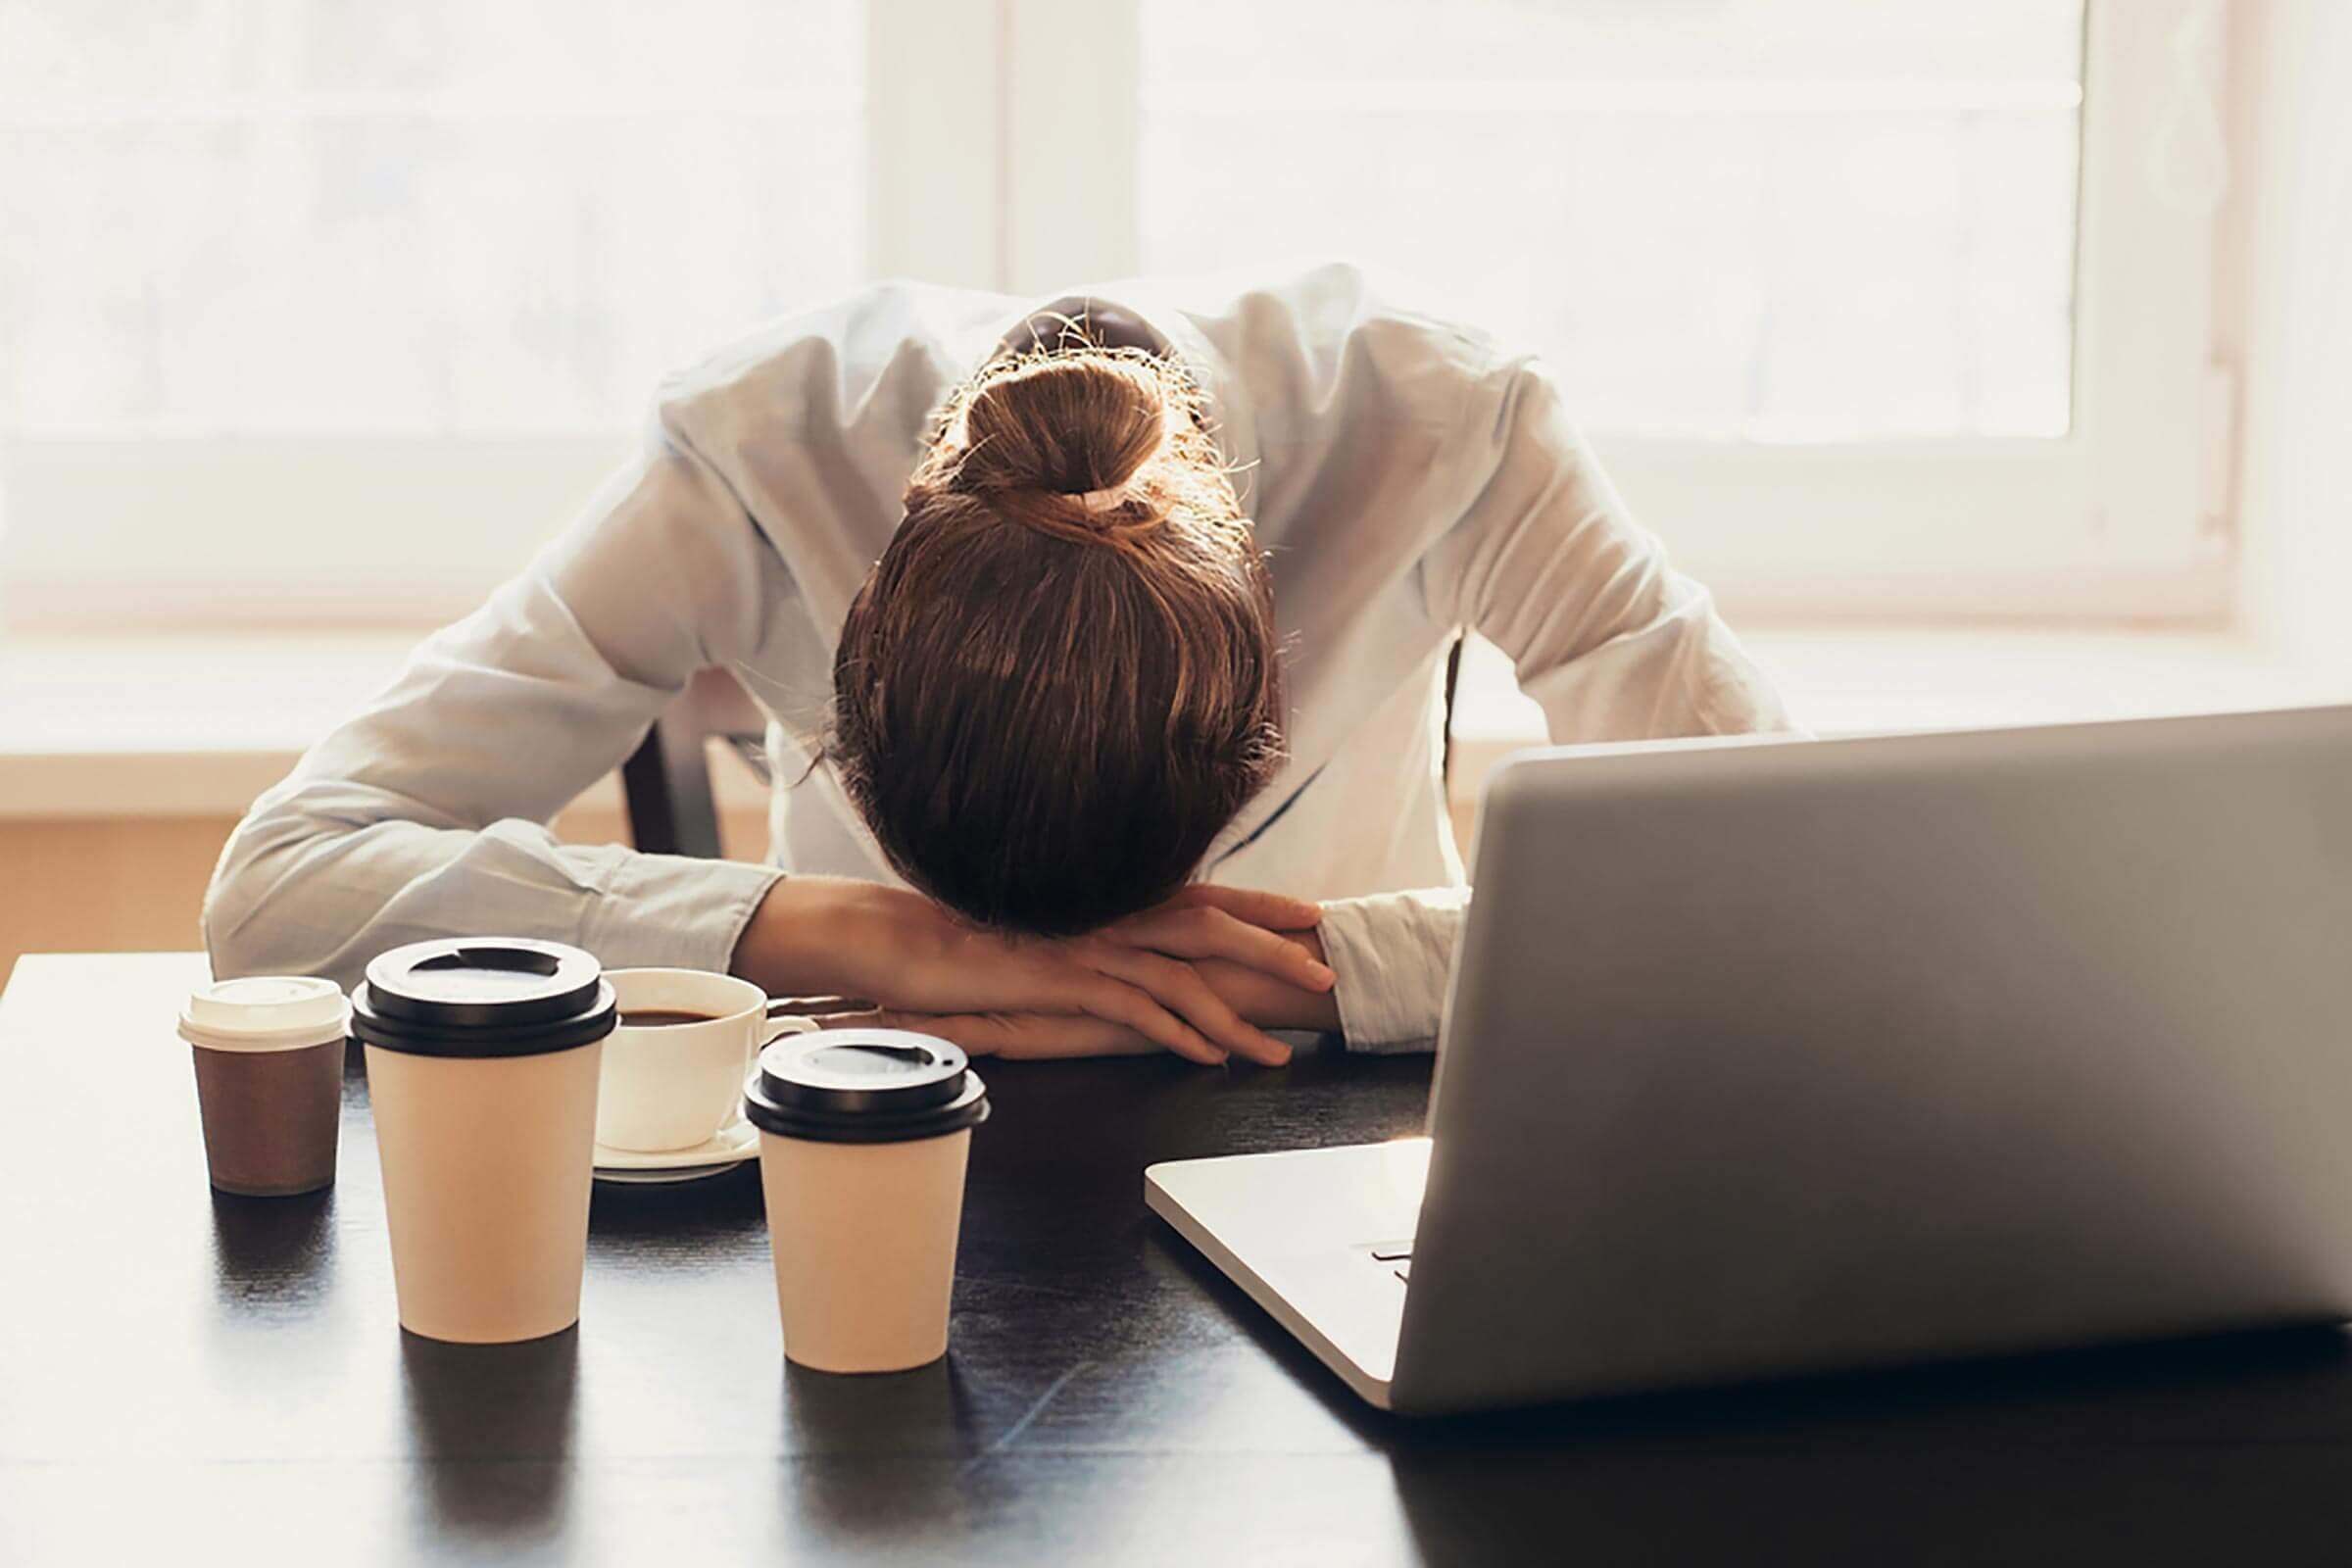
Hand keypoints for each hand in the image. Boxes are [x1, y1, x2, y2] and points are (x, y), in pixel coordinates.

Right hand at [828, 927, 1341, 1063]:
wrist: (902, 939)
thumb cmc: (972, 940)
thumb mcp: (1049, 933)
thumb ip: (1095, 938)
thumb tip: (1135, 956)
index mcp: (1111, 897)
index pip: (1201, 893)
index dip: (1259, 902)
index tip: (1309, 913)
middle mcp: (1108, 913)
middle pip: (1210, 923)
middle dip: (1273, 949)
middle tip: (1324, 972)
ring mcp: (1088, 945)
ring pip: (1184, 974)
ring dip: (1238, 1014)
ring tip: (1279, 1048)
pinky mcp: (1063, 979)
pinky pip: (1136, 1008)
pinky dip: (1179, 1034)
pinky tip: (1210, 1058)